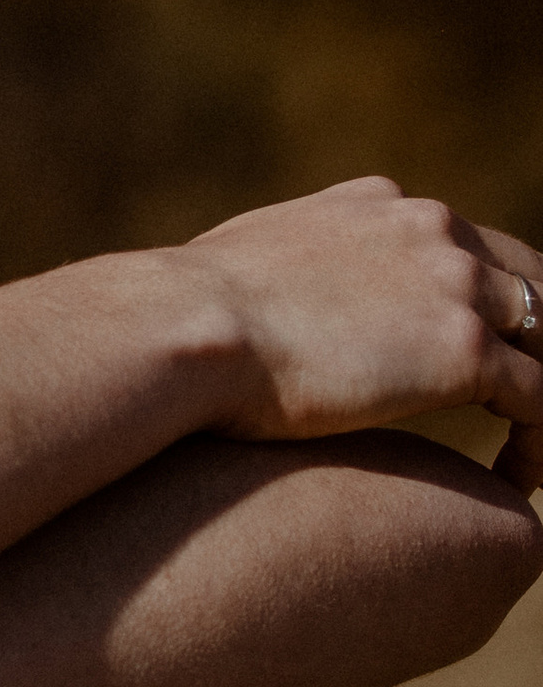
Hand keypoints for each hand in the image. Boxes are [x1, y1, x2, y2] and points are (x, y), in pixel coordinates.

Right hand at [185, 176, 542, 439]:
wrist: (182, 328)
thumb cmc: (178, 316)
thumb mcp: (236, 265)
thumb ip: (274, 275)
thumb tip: (238, 312)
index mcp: (380, 208)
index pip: (460, 247)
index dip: (472, 304)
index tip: (457, 359)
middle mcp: (431, 231)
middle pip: (525, 282)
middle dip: (532, 340)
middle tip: (516, 404)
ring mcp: (454, 288)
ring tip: (530, 450)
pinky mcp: (463, 350)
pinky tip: (524, 478)